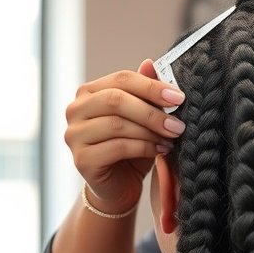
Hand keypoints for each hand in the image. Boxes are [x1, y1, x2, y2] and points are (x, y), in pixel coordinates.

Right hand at [64, 60, 184, 213]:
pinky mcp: (81, 159)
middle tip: (178, 123)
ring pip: (117, 124)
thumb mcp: (142, 118)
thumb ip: (145, 92)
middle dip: (152, 112)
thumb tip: (150, 63)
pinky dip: (144, 148)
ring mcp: (74, 135)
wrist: (118, 189)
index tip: (179, 97)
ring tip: (171, 138)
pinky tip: (160, 151)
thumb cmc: (131, 149)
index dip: (152, 86)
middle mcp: (75, 110)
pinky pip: (117, 147)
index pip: (121, 79)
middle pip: (116, 100)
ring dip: (150, 131)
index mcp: (89, 92)